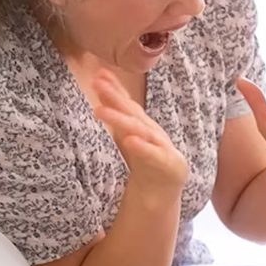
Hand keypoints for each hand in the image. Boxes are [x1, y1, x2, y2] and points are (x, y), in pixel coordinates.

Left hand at [92, 70, 187, 191]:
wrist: (164, 191)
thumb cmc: (145, 161)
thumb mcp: (127, 136)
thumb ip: (117, 114)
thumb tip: (100, 89)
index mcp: (142, 124)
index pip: (128, 103)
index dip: (115, 88)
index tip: (99, 73)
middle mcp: (152, 131)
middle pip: (132, 112)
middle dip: (115, 97)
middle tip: (98, 83)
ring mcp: (161, 146)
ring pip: (139, 130)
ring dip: (120, 119)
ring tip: (100, 111)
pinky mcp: (168, 164)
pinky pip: (152, 154)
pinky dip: (141, 147)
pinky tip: (129, 140)